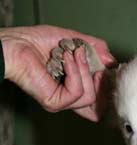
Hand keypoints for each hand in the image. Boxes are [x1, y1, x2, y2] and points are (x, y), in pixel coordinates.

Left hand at [0, 25, 115, 120]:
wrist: (16, 43)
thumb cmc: (36, 42)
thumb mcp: (74, 41)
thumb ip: (95, 49)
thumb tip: (113, 61)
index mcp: (72, 87)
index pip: (97, 103)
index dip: (106, 87)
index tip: (107, 67)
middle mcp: (68, 98)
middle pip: (98, 103)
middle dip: (99, 77)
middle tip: (88, 55)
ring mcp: (62, 102)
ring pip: (89, 96)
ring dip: (84, 69)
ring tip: (72, 53)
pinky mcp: (55, 102)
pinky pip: (76, 91)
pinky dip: (74, 72)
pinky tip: (65, 58)